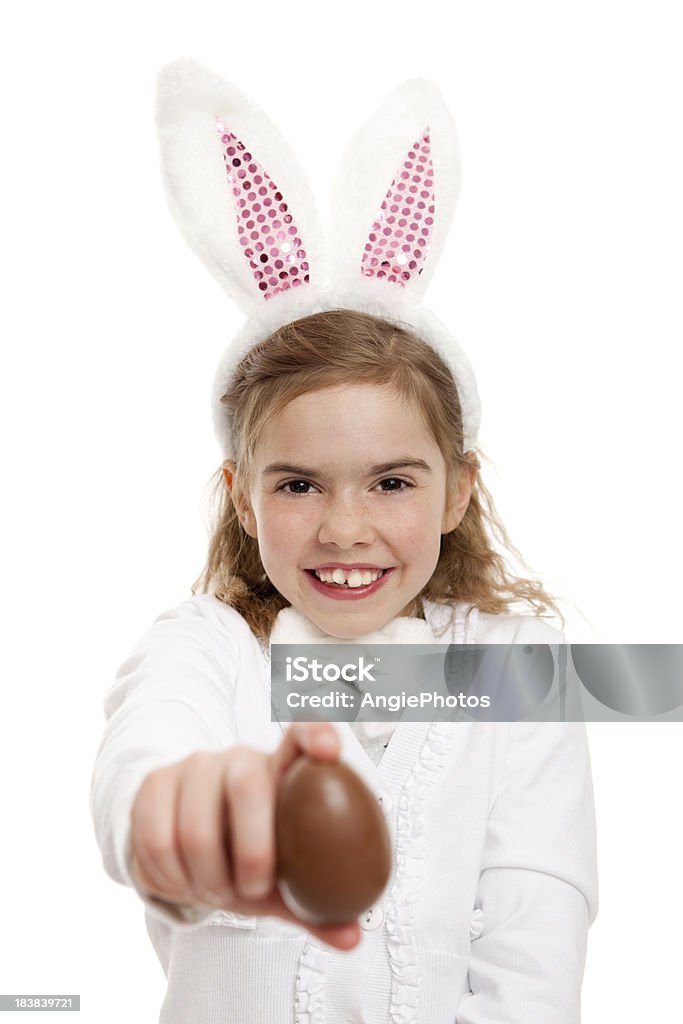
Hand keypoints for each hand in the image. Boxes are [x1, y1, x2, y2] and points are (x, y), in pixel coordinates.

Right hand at [129, 722, 359, 949]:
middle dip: (250, 854)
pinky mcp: (156, 783)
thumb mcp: (281, 882)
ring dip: (206, 878)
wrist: (182, 850)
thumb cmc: (244, 858)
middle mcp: (241, 759)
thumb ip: (314, 908)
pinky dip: (171, 878)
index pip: (301, 735)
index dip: (316, 735)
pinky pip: (156, 839)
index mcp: (282, 771)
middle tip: (250, 889)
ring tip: (214, 890)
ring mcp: (196, 766)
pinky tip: (182, 882)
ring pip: (196, 826)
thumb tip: (350, 939)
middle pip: (248, 787)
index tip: (330, 752)